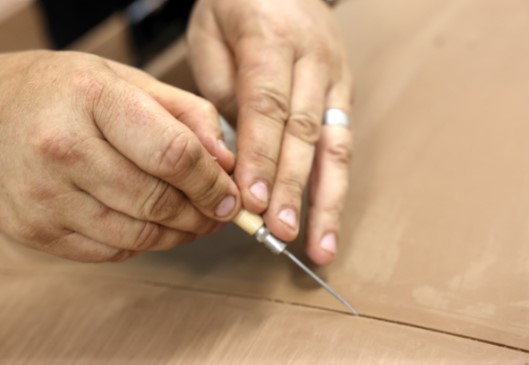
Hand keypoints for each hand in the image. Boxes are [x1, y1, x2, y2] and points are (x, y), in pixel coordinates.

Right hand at [0, 51, 240, 261]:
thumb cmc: (71, 93)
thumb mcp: (133, 82)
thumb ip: (189, 115)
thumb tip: (227, 162)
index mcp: (93, 99)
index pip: (173, 154)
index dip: (213, 184)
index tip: (232, 197)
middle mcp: (61, 149)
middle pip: (157, 201)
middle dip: (202, 214)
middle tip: (219, 213)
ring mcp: (43, 195)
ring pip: (137, 236)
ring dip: (177, 235)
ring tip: (194, 222)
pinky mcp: (33, 229)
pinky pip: (109, 252)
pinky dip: (142, 244)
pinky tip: (152, 226)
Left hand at [187, 0, 352, 263]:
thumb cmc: (236, 4)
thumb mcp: (210, 33)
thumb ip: (222, 91)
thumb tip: (234, 152)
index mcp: (272, 41)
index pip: (266, 108)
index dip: (262, 158)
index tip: (253, 201)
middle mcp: (313, 60)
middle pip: (304, 133)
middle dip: (294, 188)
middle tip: (281, 233)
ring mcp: (336, 77)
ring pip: (335, 145)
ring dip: (328, 200)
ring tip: (321, 246)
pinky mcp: (345, 92)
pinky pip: (343, 142)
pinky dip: (336, 185)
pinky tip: (330, 218)